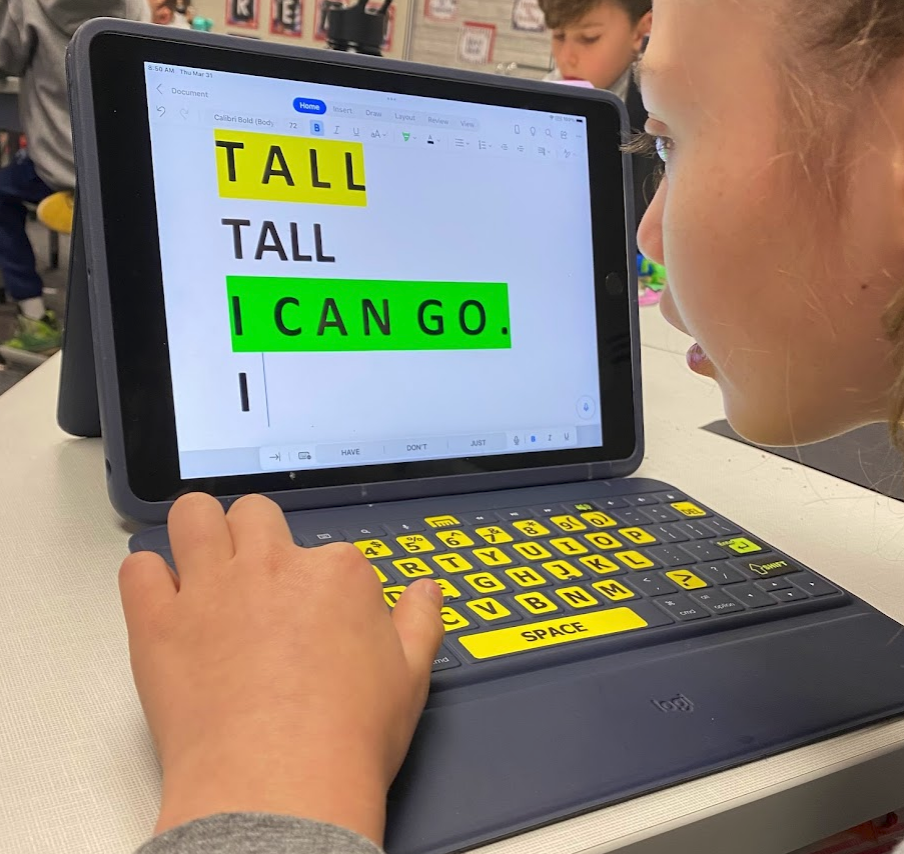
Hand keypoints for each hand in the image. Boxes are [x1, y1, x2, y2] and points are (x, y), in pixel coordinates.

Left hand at [119, 493, 443, 844]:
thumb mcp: (411, 677)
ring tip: (204, 562)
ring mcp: (211, 589)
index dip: (324, 585)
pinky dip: (148, 577)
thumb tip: (426, 590)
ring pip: (194, 515)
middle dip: (257, 536)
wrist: (281, 786)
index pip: (330, 554)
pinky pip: (139, 569)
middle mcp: (272, 566)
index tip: (321, 618)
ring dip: (198, 530)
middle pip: (257, 514)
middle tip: (257, 576)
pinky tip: (164, 601)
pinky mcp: (159, 622)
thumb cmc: (347, 738)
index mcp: (336, 574)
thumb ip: (420, 621)